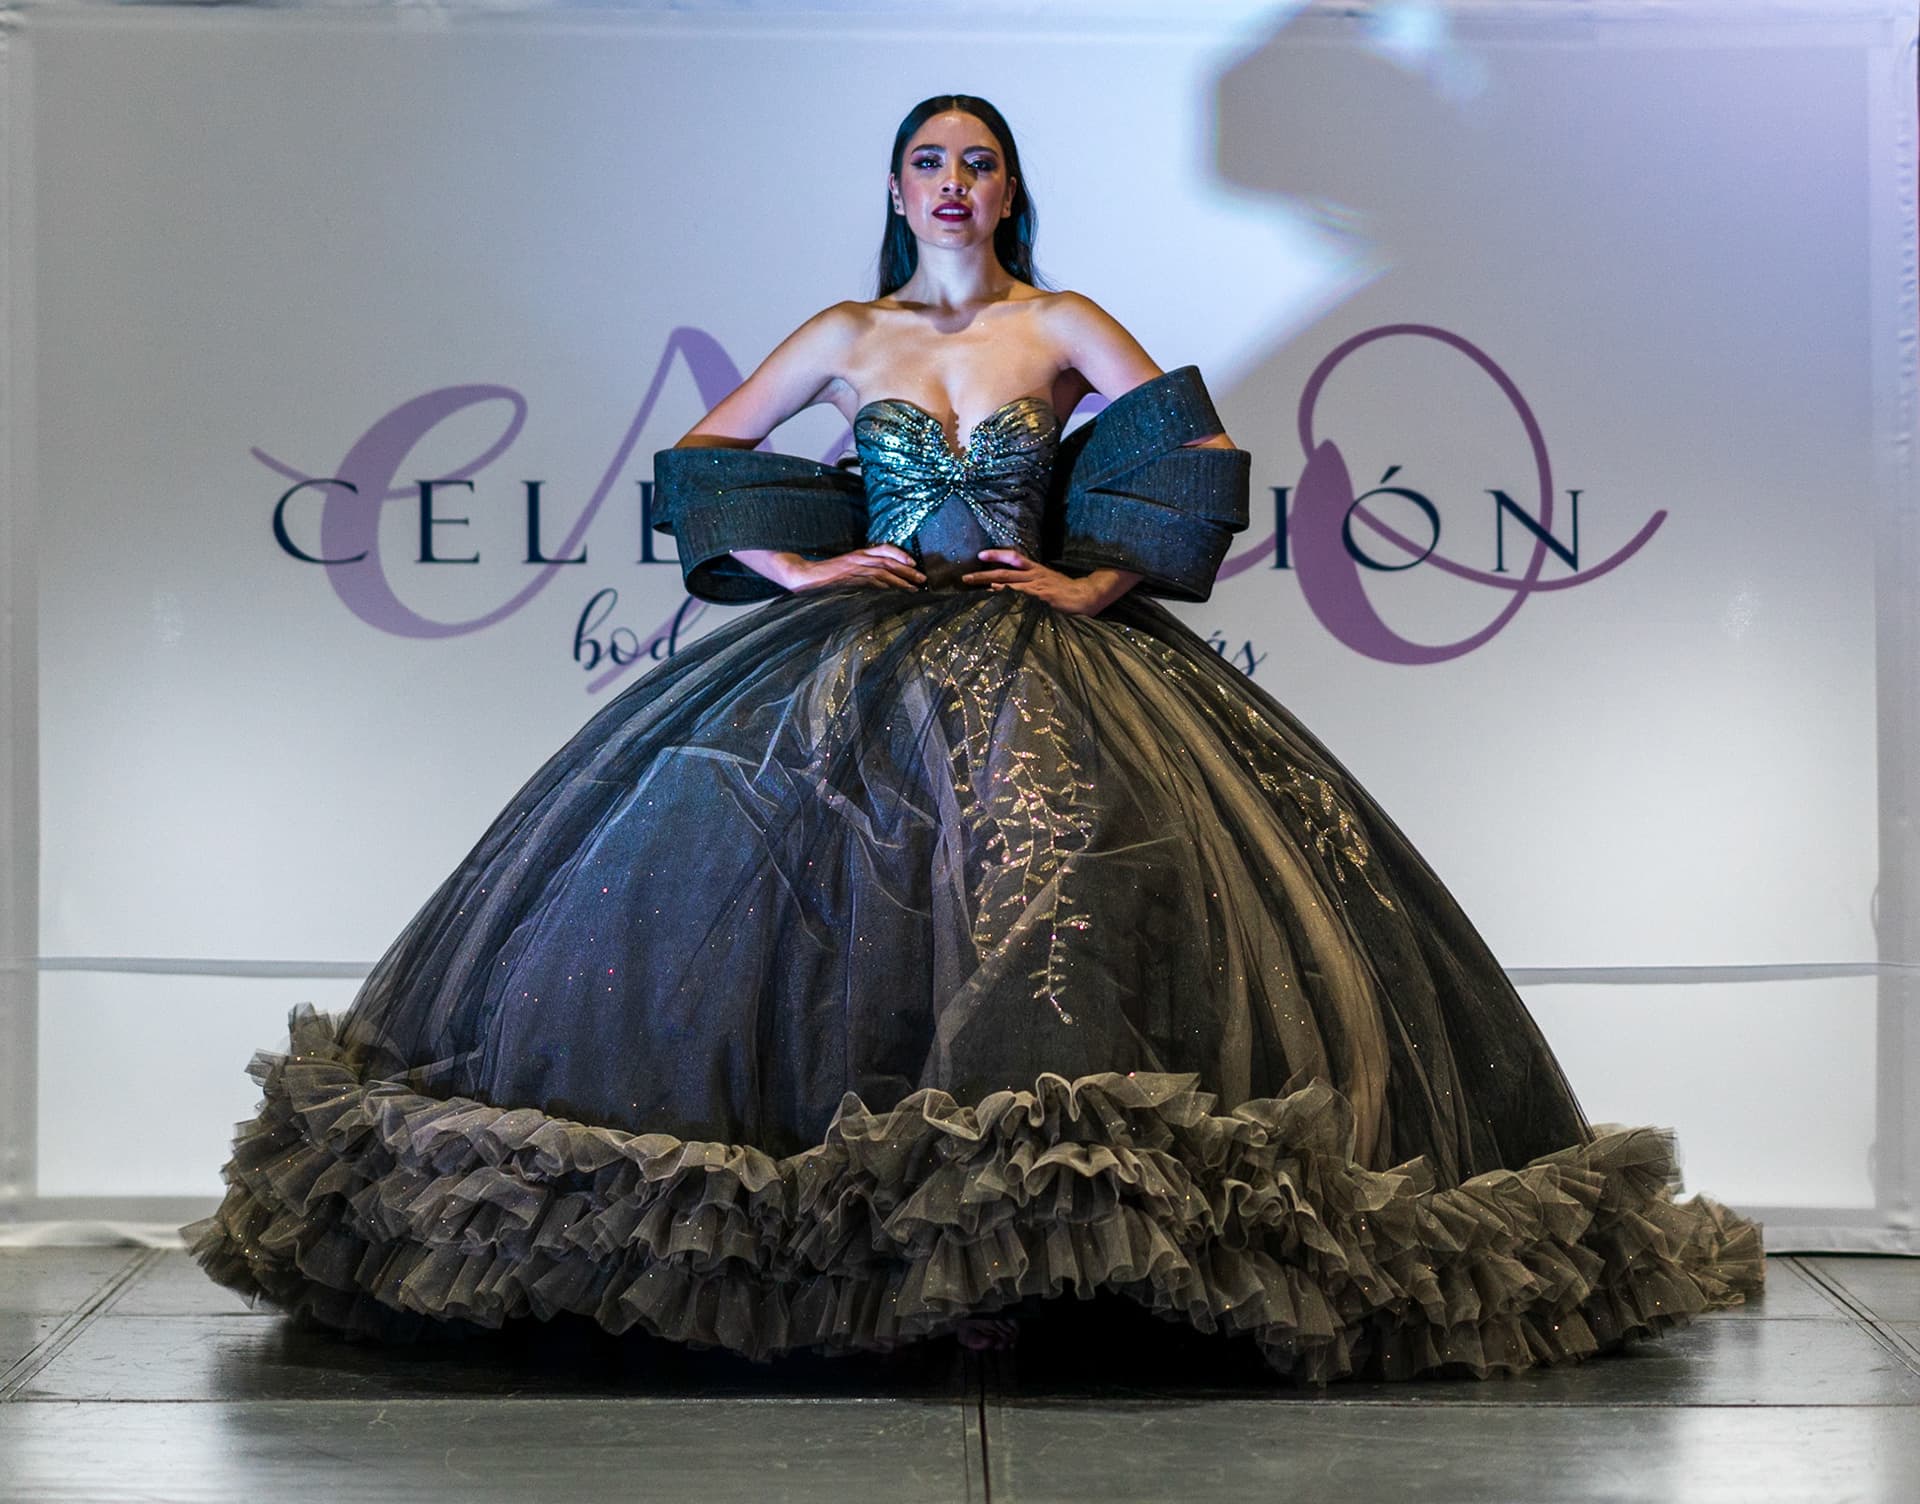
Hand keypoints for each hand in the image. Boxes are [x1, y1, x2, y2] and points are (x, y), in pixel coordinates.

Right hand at [787, 544, 925, 591]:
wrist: (806, 576)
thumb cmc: (825, 575)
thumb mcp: (846, 567)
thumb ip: (862, 570)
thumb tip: (880, 580)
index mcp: (858, 553)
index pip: (884, 549)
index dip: (900, 554)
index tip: (913, 562)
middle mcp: (859, 558)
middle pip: (889, 562)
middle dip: (908, 570)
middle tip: (922, 578)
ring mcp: (856, 569)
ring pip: (884, 572)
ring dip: (901, 580)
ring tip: (914, 588)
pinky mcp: (851, 580)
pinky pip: (873, 583)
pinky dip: (886, 586)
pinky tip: (896, 592)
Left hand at [961, 550, 1128, 614]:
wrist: (1084, 596)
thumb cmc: (1064, 591)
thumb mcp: (1046, 582)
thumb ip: (1027, 584)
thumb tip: (1004, 586)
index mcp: (1035, 569)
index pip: (1013, 558)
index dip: (997, 555)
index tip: (980, 555)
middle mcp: (1034, 574)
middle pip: (1004, 570)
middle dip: (983, 573)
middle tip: (965, 577)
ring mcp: (1037, 585)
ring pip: (1009, 580)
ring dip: (989, 582)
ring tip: (973, 584)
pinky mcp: (1041, 595)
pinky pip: (1020, 593)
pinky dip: (1007, 591)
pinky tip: (996, 592)